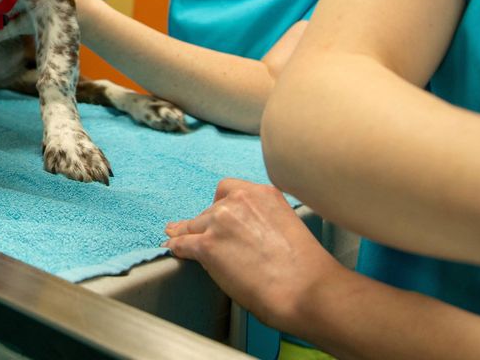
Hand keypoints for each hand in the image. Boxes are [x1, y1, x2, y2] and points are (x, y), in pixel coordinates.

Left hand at [164, 178, 344, 332]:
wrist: (307, 289)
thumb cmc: (305, 269)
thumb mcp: (286, 227)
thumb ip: (262, 222)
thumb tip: (246, 238)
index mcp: (263, 194)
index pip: (229, 190)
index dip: (222, 206)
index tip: (220, 216)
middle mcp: (238, 201)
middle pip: (210, 209)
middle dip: (208, 224)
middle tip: (206, 236)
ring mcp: (220, 222)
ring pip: (194, 225)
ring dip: (189, 234)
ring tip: (177, 236)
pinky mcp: (207, 245)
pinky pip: (183, 243)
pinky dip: (176, 246)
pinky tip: (173, 248)